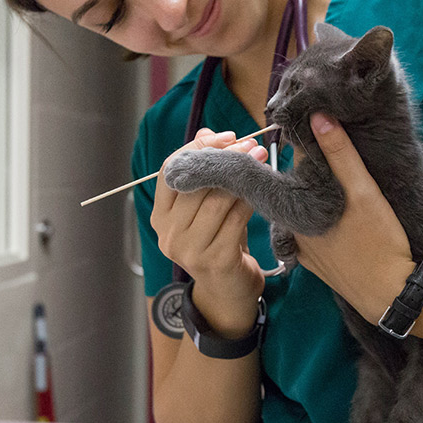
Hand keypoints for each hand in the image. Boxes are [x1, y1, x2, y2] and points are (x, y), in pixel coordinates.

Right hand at [151, 128, 268, 335]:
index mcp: (160, 215)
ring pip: (217, 199)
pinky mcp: (214, 260)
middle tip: (253, 146)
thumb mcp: (208, 205)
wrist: (229, 290)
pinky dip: (250, 200)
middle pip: (196, 183)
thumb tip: (209, 132)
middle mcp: (168, 233)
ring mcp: (188, 249)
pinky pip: (235, 219)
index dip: (197, 148)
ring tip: (261, 162)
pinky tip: (261, 191)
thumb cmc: (220, 241)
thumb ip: (205, 172)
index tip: (228, 136)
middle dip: (227, 158)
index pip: (169, 171)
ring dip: (242, 178)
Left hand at [295, 114, 414, 322]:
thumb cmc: (380, 242)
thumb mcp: (364, 193)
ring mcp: (303, 249)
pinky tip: (342, 217)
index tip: (329, 133)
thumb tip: (317, 116)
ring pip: (307, 210)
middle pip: (300, 188)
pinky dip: (323, 221)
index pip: (297, 164)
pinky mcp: (316, 264)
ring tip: (344, 185)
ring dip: (320, 196)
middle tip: (342, 158)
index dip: (313, 146)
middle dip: (317, 172)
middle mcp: (292, 228)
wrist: (392, 295)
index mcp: (298, 208)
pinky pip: (312, 233)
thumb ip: (340, 155)